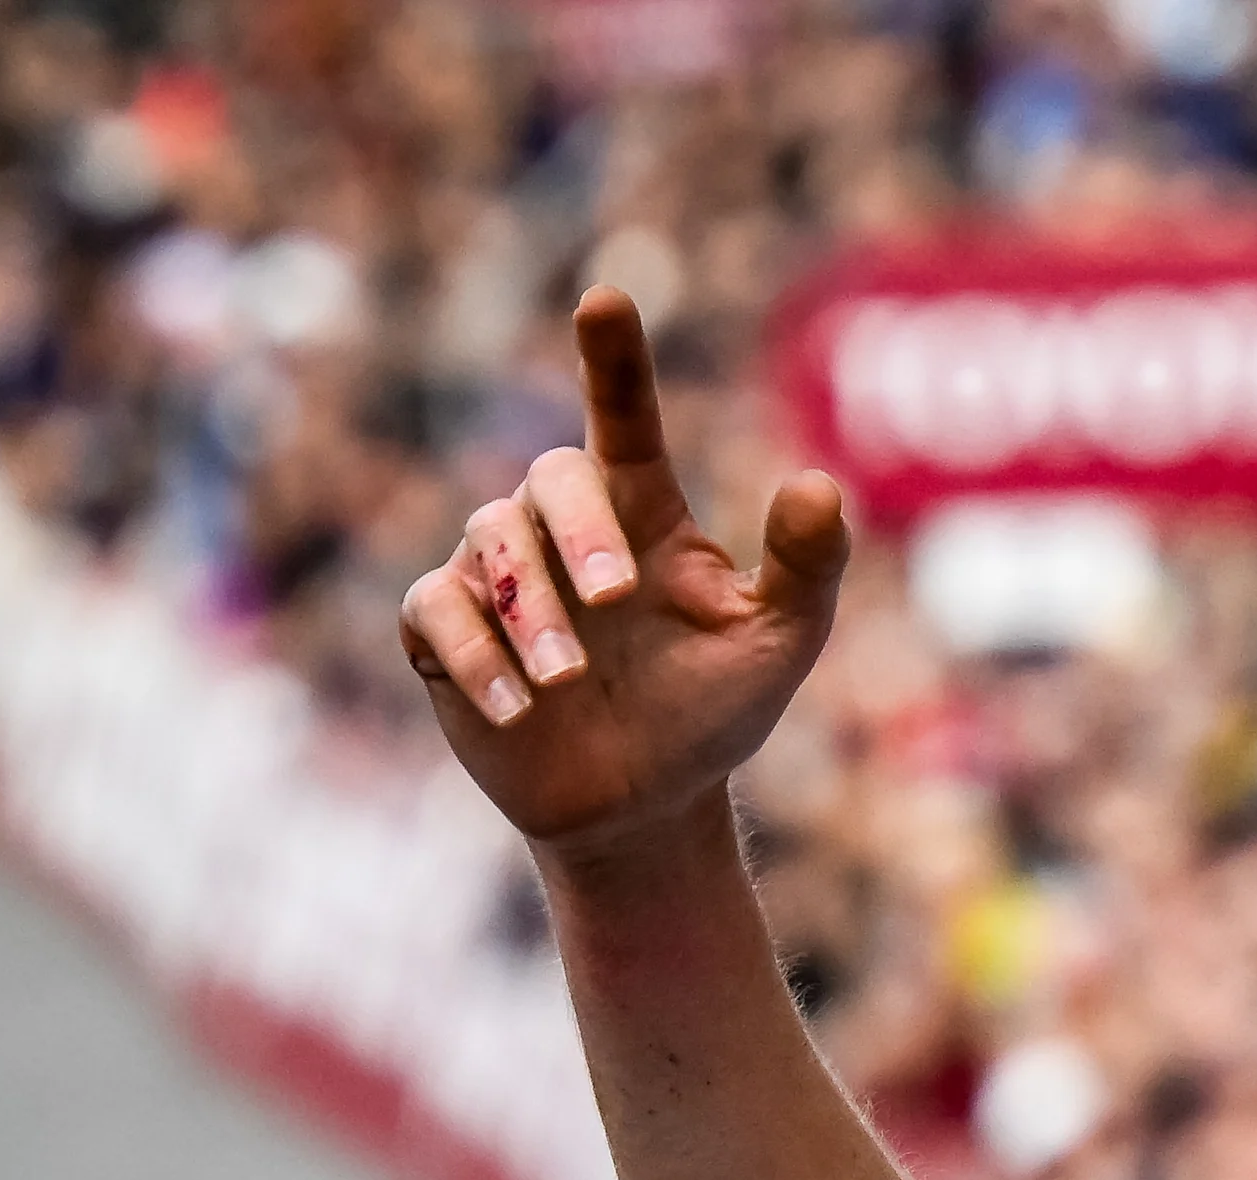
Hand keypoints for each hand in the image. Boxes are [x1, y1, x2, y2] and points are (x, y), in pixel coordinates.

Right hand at [402, 289, 848, 857]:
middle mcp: (565, 529)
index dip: (614, 359)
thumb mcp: (778, 644)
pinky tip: (518, 709)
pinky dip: (474, 656)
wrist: (643, 805)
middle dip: (580, 532)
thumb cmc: (712, 711)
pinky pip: (437, 612)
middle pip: (552, 480)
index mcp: (643, 514)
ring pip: (493, 549)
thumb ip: (805, 568)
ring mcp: (501, 577)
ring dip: (535, 614)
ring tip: (568, 683)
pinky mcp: (445, 630)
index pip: (624, 418)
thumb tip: (819, 483)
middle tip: (617, 600)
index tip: (606, 298)